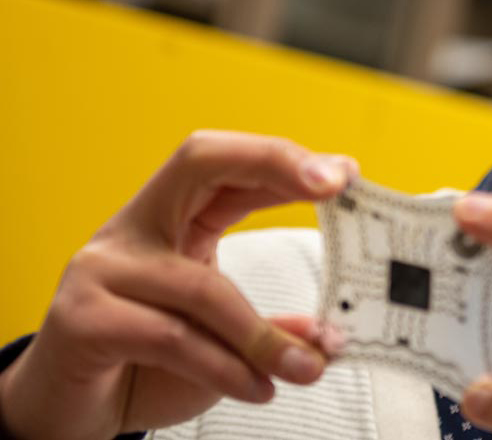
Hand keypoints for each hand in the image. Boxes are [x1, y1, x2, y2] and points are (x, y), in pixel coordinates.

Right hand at [0, 131, 356, 439]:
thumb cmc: (142, 363)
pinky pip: (172, 337)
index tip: (345, 172)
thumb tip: (329, 336)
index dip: (284, 160)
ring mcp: (101, 268)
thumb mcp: (218, 338)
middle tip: (335, 185)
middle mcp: (132, 228)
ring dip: (264, 335)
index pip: (225, 163)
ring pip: (203, 286)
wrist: (63, 414)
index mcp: (168, 216)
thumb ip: (266, 327)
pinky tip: (258, 389)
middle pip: (201, 161)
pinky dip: (226, 367)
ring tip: (308, 367)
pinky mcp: (83, 320)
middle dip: (275, 165)